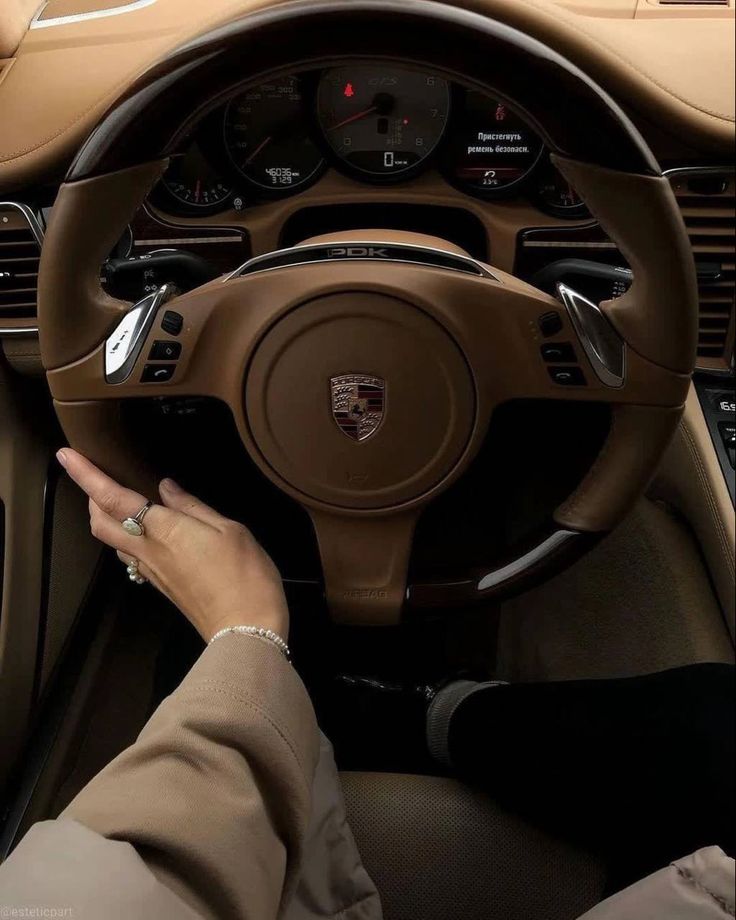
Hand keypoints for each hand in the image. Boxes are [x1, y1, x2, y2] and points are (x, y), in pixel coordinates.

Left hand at [56, 448, 288, 642]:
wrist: (246, 630)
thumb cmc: (245, 576)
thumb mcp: (230, 530)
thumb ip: (194, 506)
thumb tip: (166, 487)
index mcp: (164, 530)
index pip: (113, 498)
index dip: (85, 475)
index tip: (65, 455)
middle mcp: (148, 550)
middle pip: (100, 523)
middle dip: (91, 497)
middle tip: (99, 477)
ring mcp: (151, 571)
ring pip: (112, 541)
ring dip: (106, 518)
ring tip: (121, 501)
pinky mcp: (160, 585)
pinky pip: (131, 556)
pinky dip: (127, 536)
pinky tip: (148, 531)